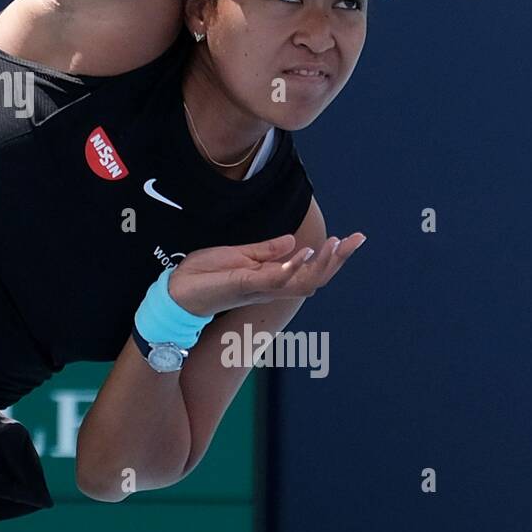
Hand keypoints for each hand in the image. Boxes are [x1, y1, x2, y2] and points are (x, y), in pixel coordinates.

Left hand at [166, 232, 366, 316]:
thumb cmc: (203, 277)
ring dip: (321, 262)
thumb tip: (294, 242)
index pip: (311, 269)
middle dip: (338, 260)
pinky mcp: (242, 285)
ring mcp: (258, 287)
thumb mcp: (237, 256)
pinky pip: (273, 278)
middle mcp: (270, 286)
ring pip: (300, 281)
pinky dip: (291, 266)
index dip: (334, 256)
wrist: (175, 292)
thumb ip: (265, 252)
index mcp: (271, 278)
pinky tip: (305, 252)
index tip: (355, 238)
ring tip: (337, 243)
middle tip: (357, 239)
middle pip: (314, 278)